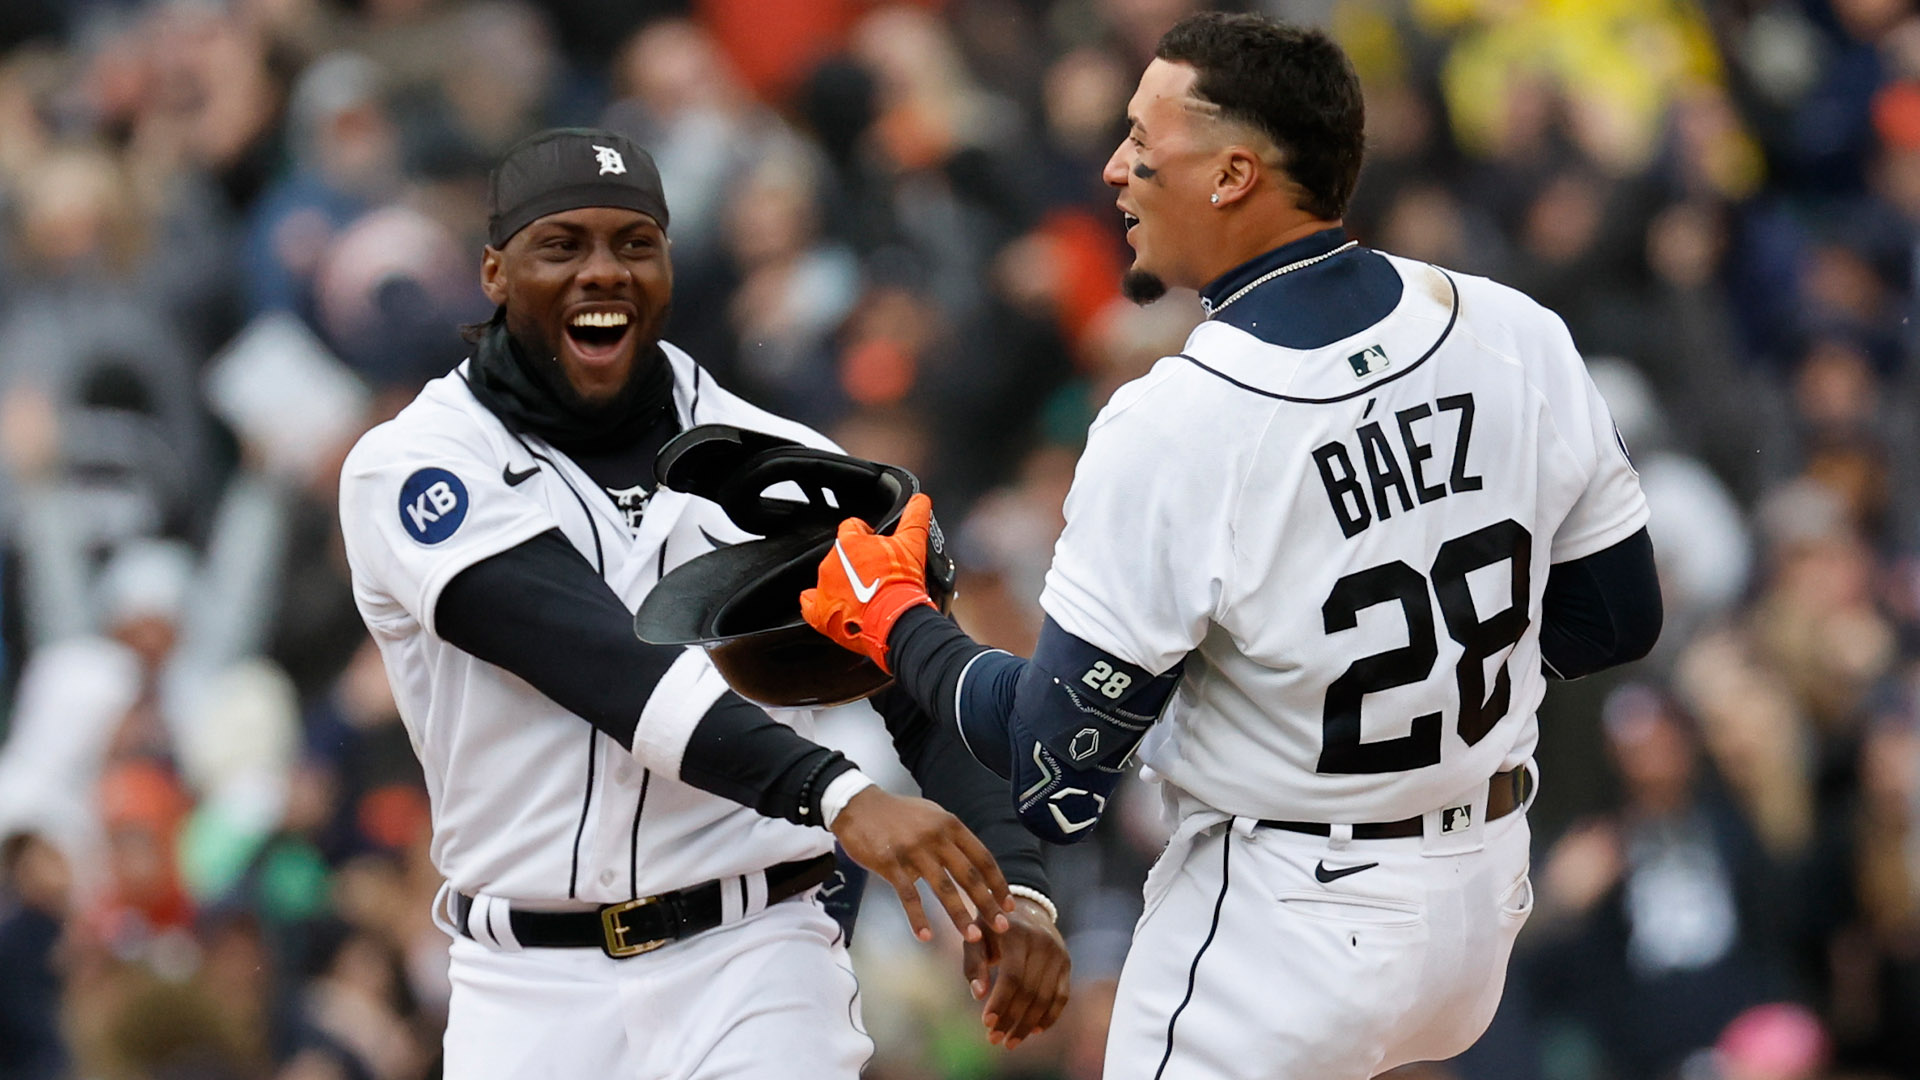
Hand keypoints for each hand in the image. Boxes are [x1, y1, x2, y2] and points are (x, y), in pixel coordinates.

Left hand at [800, 493, 936, 670]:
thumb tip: (921, 499)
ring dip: (844, 584)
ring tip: (865, 595)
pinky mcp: (820, 612)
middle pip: (841, 555)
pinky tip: (836, 608)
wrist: (896, 619)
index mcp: (849, 543)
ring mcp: (824, 588)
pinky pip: (809, 604)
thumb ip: (916, 517)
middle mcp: (831, 563)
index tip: (876, 547)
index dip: (866, 534)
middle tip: (875, 576)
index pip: (851, 527)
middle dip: (857, 563)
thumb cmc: (902, 584)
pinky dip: (818, 604)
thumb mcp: (913, 543)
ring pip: (829, 579)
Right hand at [830, 785, 1013, 942]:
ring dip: (960, 915)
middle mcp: (936, 837)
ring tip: (972, 937)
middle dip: (987, 903)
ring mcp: (914, 851)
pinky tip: (925, 935)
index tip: (1008, 904)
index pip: (982, 857)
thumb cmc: (897, 814)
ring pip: (943, 888)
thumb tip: (973, 862)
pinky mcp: (891, 863)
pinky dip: (918, 917)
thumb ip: (952, 836)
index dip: (997, 882)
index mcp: (950, 825)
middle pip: (969, 875)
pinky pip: (909, 895)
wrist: (858, 805)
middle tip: (1001, 927)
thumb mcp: (932, 815)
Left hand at [964, 896, 1070, 1048]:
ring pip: (1046, 998)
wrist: (1026, 908)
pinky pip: (1062, 997)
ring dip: (1028, 1024)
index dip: (1000, 1002)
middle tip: (994, 1039)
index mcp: (1016, 933)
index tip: (986, 1023)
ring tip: (1010, 1042)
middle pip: (1029, 990)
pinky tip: (1033, 1031)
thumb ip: (973, 963)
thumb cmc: (992, 929)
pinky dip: (1049, 1017)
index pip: (1012, 975)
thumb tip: (978, 994)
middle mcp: (1041, 942)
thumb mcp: (976, 938)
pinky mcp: (1066, 963)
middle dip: (1011, 1019)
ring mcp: (1058, 953)